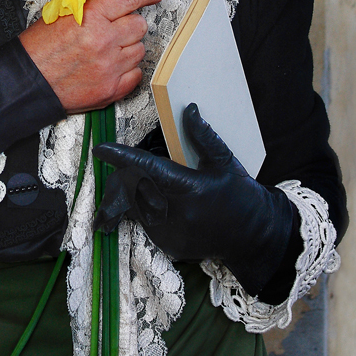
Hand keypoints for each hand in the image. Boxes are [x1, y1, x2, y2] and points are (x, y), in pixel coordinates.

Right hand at [20, 0, 162, 113]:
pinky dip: (127, 70)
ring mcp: (110, 67)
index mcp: (91, 17)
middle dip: (129, 24)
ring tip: (107, 50)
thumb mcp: (64, 13)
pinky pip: (136, 74)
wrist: (27, 82)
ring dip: (128, 47)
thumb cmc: (40, 47)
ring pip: (140, 49)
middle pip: (140, 25)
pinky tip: (110, 66)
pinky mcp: (112, 89)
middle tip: (113, 28)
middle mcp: (104, 41)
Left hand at [93, 104, 296, 295]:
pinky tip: (166, 204)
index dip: (121, 157)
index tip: (101, 148)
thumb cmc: (240, 195)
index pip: (147, 168)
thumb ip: (203, 136)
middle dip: (125, 173)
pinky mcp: (167, 245)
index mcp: (188, 188)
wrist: (254, 237)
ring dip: (135, 192)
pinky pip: (145, 222)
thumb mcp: (225, 162)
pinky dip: (147, 210)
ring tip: (152, 184)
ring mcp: (169, 232)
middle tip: (127, 165)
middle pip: (133, 187)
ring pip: (134, 205)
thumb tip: (188, 110)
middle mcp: (174, 212)